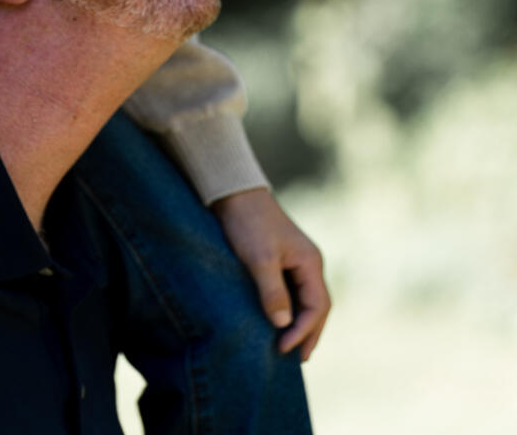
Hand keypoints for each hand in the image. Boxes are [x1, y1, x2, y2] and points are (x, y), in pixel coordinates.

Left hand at [211, 188, 329, 360]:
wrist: (234, 191)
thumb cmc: (248, 223)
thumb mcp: (259, 258)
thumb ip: (273, 291)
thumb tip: (284, 324)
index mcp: (310, 262)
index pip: (317, 306)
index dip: (303, 331)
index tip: (283, 349)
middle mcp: (308, 262)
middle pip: (317, 306)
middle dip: (309, 333)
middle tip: (296, 359)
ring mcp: (295, 260)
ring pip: (304, 299)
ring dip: (299, 323)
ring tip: (289, 346)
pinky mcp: (279, 258)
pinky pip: (291, 290)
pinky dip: (288, 309)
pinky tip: (277, 320)